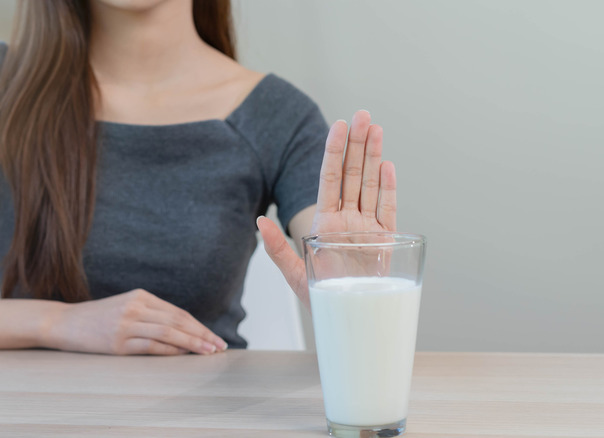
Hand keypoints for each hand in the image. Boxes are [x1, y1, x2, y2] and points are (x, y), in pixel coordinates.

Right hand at [42, 289, 227, 354]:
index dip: (198, 326)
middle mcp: (135, 307)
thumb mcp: (126, 308)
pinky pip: (151, 346)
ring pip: (168, 333)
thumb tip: (183, 333)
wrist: (65, 322)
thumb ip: (151, 315)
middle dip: (201, 335)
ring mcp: (126, 324)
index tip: (213, 337)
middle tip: (219, 346)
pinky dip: (170, 350)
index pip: (177, 313)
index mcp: (140, 296)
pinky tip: (184, 355)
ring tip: (208, 352)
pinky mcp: (118, 342)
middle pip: (177, 321)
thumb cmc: (98, 319)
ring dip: (192, 343)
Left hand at [257, 110, 396, 307]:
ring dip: (374, 157)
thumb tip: (259, 222)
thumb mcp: (295, 274)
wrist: (349, 321)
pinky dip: (388, 188)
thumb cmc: (320, 299)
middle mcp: (346, 220)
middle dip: (358, 144)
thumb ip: (278, 248)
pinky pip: (387, 209)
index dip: (334, 152)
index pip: (329, 179)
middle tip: (363, 114)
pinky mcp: (386, 241)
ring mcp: (367, 228)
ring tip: (376, 128)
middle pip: (353, 175)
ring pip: (371, 185)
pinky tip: (386, 165)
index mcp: (324, 222)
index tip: (337, 125)